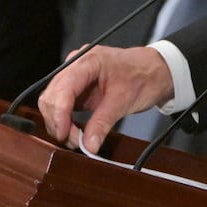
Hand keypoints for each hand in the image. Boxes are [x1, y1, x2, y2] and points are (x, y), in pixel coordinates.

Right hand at [37, 45, 173, 152]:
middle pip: (51, 96)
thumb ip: (103, 123)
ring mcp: (75, 76)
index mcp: (88, 61)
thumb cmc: (143, 76)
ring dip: (59, 124)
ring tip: (77, 140)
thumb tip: (88, 145)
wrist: (155, 71)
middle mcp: (76, 65)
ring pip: (52, 102)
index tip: (64, 134)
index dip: (58, 113)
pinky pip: (62, 106)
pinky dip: (65, 121)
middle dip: (58, 122)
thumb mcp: (124, 101)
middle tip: (74, 142)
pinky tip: (75, 133)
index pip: (62, 88)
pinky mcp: (77, 88)